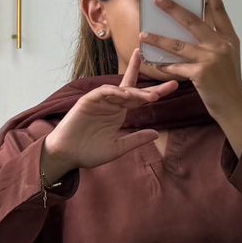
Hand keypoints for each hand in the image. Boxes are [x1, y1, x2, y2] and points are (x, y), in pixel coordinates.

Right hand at [41, 47, 177, 182]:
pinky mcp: (86, 102)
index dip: (155, 92)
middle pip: (134, 89)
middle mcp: (111, 104)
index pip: (139, 98)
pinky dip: (113, 92)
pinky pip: (101, 92)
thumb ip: (136, 139)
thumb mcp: (118, 147)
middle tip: (172, 86)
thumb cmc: (89, 152)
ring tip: (152, 97)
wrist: (67, 156)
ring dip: (136, 92)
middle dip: (152, 87)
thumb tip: (156, 133)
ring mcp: (99, 101)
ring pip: (120, 90)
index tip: (174, 86)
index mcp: (119, 113)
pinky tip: (125, 95)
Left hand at [140, 0, 241, 146]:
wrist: (234, 107)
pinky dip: (162, 65)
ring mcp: (211, 59)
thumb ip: (212, 40)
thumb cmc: (226, 81)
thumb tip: (190, 25)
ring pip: (178, 44)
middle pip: (193, 21)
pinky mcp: (200, 73)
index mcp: (229, 38)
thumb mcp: (226, 56)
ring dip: (158, 39)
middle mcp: (221, 45)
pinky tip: (152, 62)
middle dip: (173, 8)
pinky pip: (175, 66)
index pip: (220, 10)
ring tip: (144, 34)